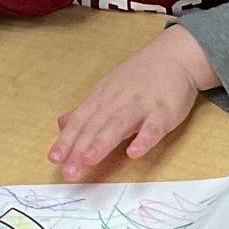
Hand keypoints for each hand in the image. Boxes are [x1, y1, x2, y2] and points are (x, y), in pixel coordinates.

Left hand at [50, 26, 212, 180]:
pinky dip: (143, 139)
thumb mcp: (107, 89)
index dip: (67, 141)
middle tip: (69, 171)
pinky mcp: (164, 111)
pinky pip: (153, 127)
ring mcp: (141, 105)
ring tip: (89, 160)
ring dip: (102, 143)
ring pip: (118, 125)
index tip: (54, 159)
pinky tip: (134, 153)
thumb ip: (86, 110)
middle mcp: (117, 101)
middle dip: (80, 149)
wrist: (174, 56)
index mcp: (102, 98)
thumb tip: (62, 125)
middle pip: (95, 126)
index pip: (80, 122)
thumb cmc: (140, 76)